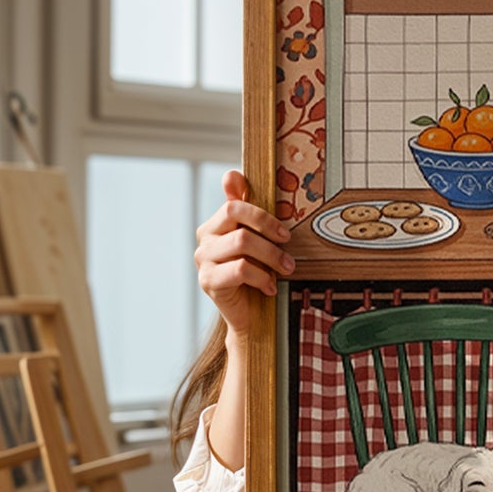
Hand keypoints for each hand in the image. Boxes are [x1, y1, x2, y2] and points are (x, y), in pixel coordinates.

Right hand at [194, 170, 290, 338]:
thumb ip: (249, 212)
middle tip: (289, 246)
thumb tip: (232, 174)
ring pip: (241, 242)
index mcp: (216, 224)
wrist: (252, 317)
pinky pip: (241, 269)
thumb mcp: (259, 241)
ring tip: (286, 269)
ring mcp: (204, 260)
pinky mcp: (208, 281)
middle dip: (269, 230)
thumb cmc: (258, 274)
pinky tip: (269, 287)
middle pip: (235, 215)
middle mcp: (205, 238)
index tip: (284, 232)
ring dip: (271, 256)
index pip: (233, 204)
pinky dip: (261, 277)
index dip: (260, 213)